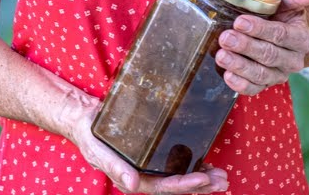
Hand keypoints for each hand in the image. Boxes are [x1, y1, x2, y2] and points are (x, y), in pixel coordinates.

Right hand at [63, 95, 229, 193]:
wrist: (85, 121)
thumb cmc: (91, 137)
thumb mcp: (100, 152)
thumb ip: (117, 168)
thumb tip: (133, 185)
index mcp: (133, 180)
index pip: (164, 187)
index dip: (185, 185)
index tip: (204, 179)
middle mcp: (145, 176)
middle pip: (177, 185)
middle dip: (201, 185)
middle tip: (223, 181)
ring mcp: (151, 166)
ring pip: (180, 176)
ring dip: (202, 177)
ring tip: (222, 176)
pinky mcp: (154, 154)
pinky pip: (177, 162)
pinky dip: (194, 164)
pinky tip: (208, 163)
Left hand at [216, 0, 308, 96]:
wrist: (277, 37)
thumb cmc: (280, 16)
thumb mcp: (288, 3)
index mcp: (302, 39)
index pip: (282, 35)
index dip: (261, 30)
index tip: (240, 22)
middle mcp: (294, 60)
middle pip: (270, 55)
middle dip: (246, 46)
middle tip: (226, 37)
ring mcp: (279, 75)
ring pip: (261, 74)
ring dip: (240, 65)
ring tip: (221, 55)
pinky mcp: (265, 86)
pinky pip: (254, 89)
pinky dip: (240, 85)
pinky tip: (227, 75)